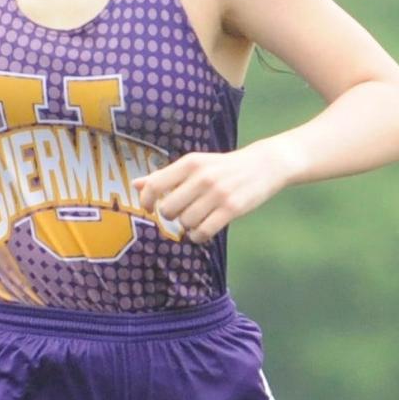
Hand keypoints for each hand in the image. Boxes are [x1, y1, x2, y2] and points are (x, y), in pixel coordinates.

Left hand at [132, 140, 292, 242]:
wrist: (263, 165)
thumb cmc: (222, 167)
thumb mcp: (194, 164)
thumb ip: (165, 176)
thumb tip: (135, 185)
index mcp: (190, 163)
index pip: (155, 185)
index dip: (146, 201)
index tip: (149, 208)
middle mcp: (202, 177)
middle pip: (168, 209)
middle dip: (170, 216)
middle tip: (180, 213)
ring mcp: (217, 193)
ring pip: (185, 222)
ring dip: (186, 227)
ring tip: (194, 221)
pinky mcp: (231, 209)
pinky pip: (203, 232)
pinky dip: (198, 236)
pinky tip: (201, 231)